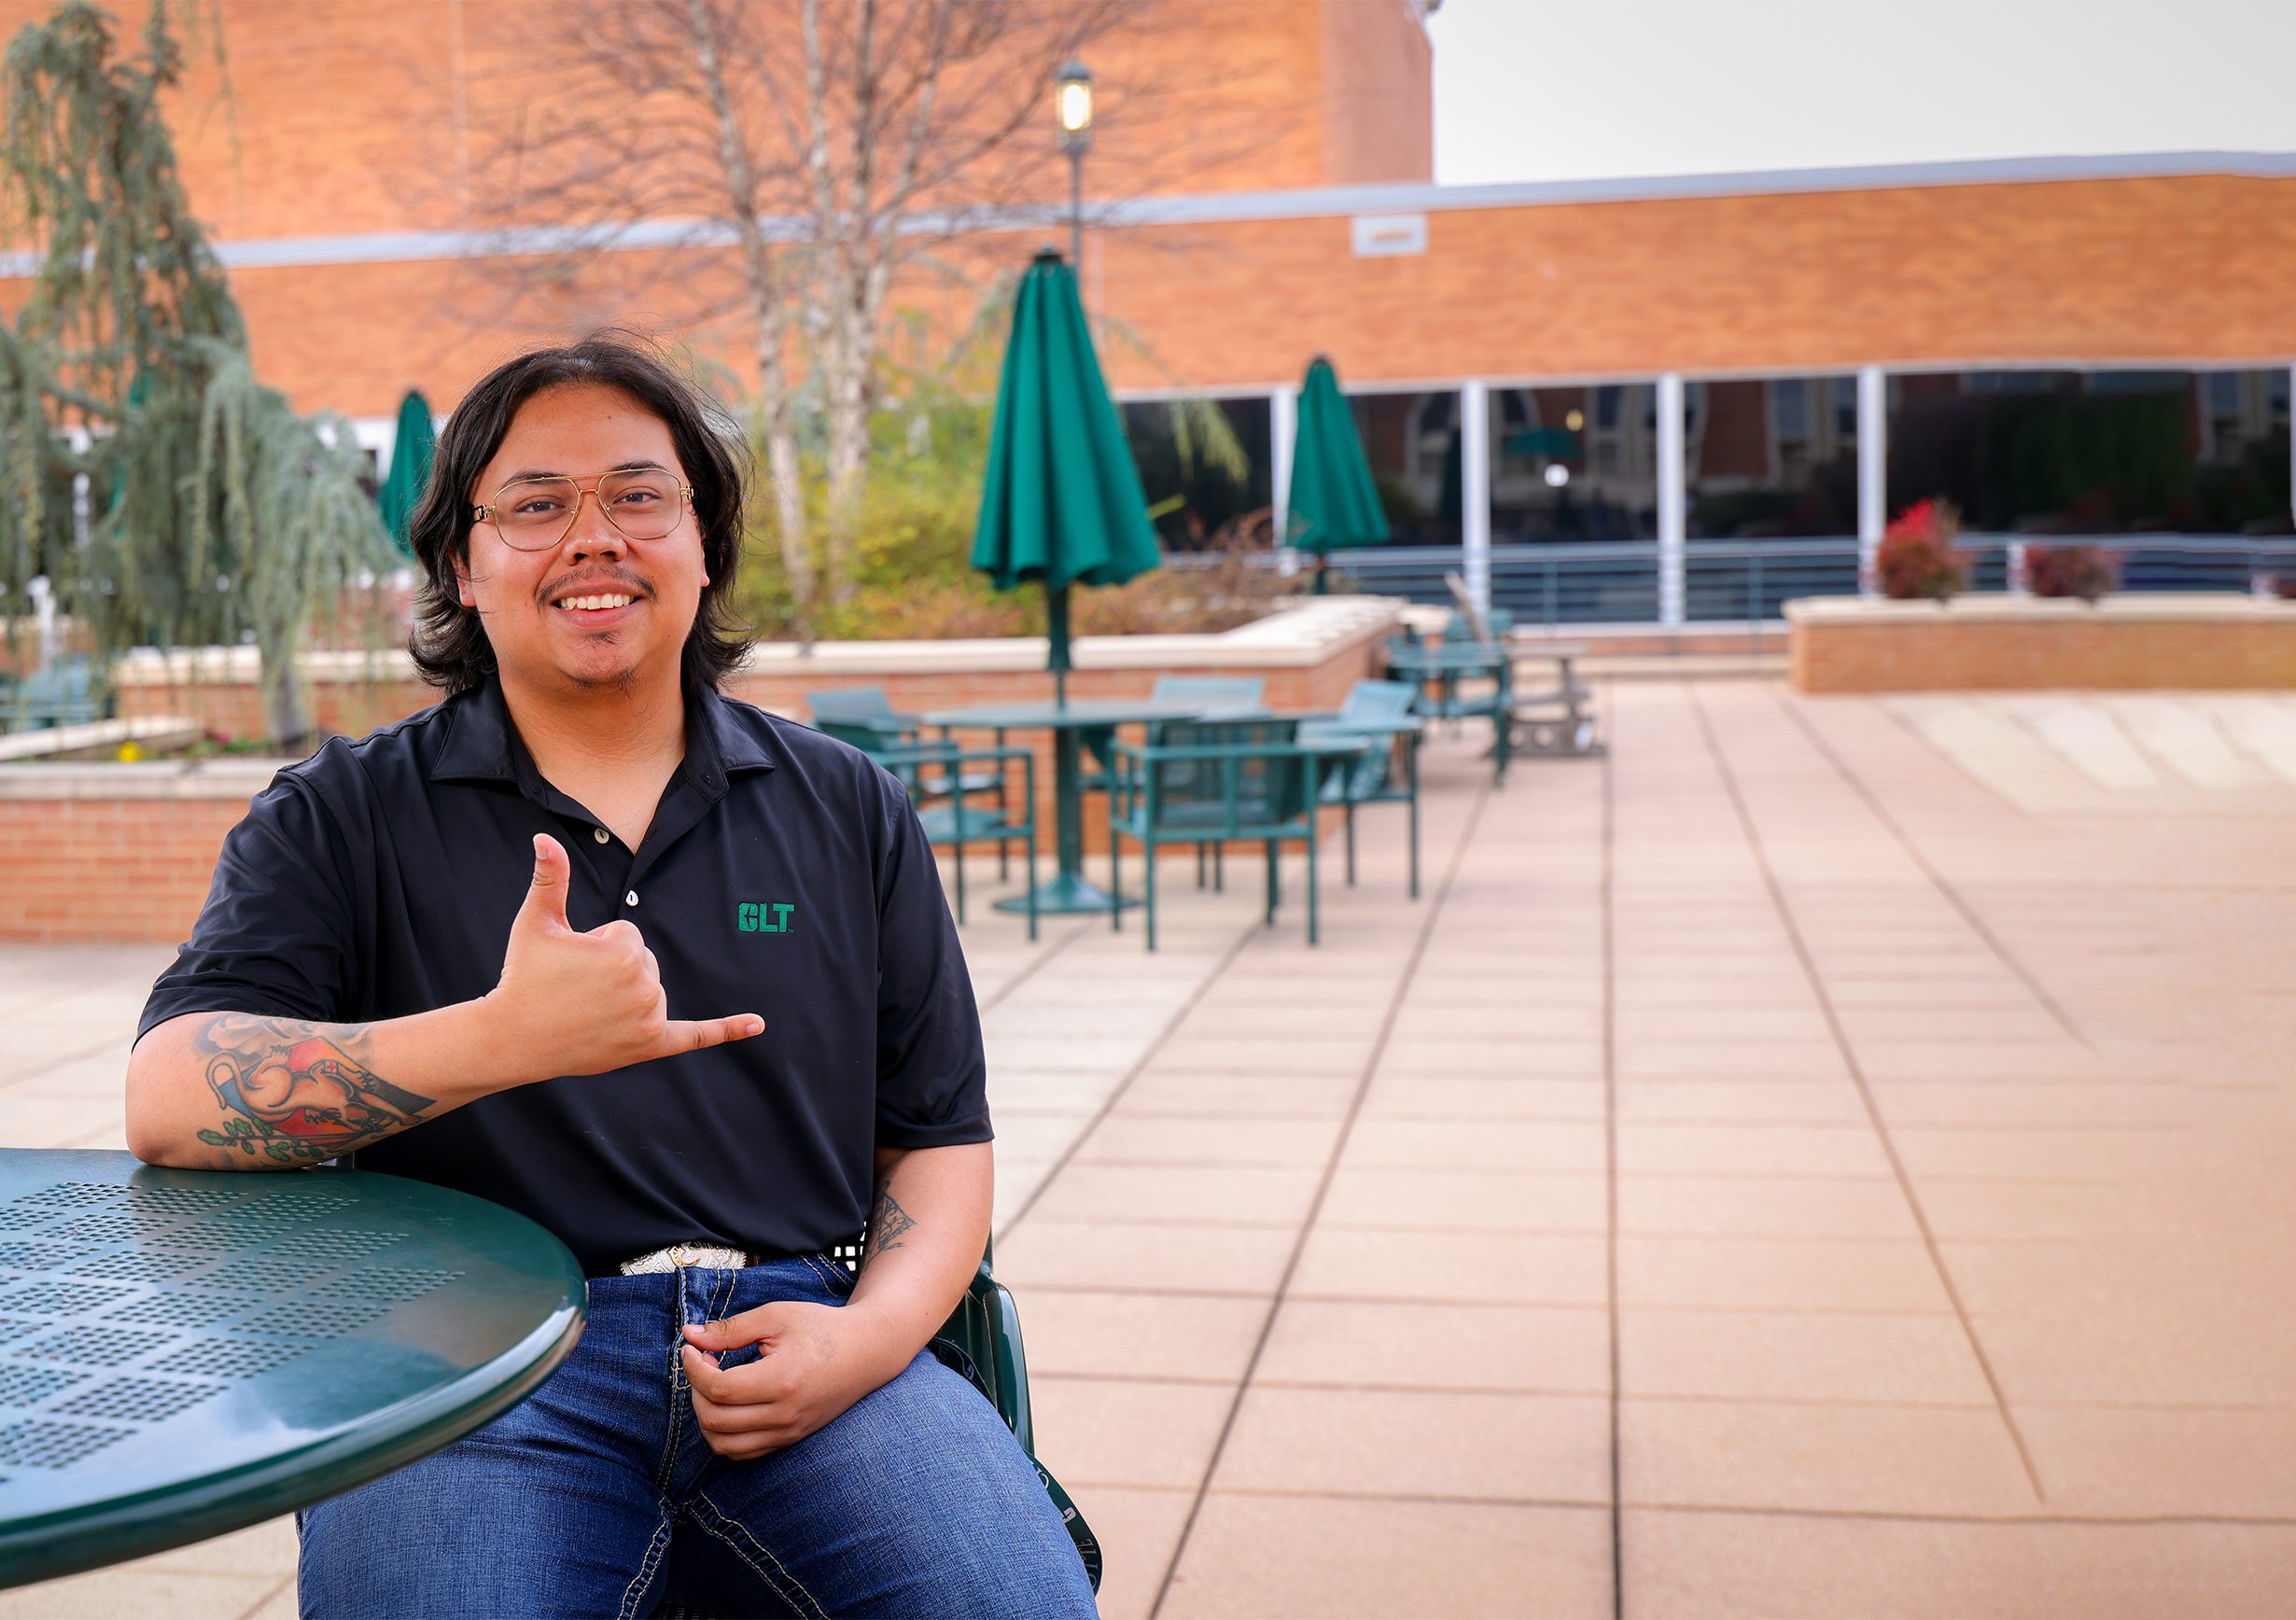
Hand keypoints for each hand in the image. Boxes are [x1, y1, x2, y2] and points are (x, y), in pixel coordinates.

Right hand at [485, 833, 764, 1083]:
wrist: (513, 1037)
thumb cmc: (525, 976)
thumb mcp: (536, 922)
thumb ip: (550, 877)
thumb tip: (544, 837)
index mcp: (626, 953)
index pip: (629, 934)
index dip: (596, 943)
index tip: (571, 962)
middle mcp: (646, 986)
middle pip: (643, 960)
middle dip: (612, 969)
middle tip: (575, 988)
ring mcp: (650, 1018)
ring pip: (651, 988)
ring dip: (624, 993)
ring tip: (585, 1008)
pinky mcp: (651, 1045)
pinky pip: (695, 1035)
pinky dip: (725, 1030)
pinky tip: (757, 1024)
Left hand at [680, 1301, 892, 1459]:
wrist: (866, 1352)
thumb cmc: (822, 1328)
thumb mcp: (777, 1316)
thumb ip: (731, 1329)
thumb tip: (691, 1335)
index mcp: (781, 1381)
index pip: (718, 1389)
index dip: (694, 1368)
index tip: (692, 1348)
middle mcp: (784, 1415)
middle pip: (714, 1420)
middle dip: (696, 1391)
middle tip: (703, 1362)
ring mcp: (787, 1432)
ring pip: (724, 1445)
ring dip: (706, 1417)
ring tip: (713, 1385)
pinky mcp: (789, 1439)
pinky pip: (742, 1452)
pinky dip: (724, 1434)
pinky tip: (729, 1404)